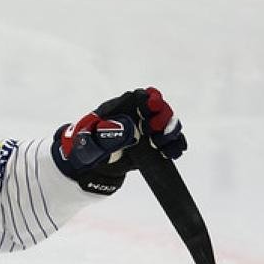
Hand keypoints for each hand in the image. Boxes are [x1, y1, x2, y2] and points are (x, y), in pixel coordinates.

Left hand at [53, 87, 186, 194]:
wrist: (94, 166)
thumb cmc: (89, 146)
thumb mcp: (91, 139)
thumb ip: (106, 133)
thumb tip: (126, 128)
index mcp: (122, 108)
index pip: (141, 97)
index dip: (150, 100)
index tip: (151, 108)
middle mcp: (139, 116)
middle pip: (161, 109)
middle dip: (163, 118)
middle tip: (155, 131)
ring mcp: (148, 130)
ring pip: (169, 125)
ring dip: (170, 133)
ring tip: (164, 147)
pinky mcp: (155, 145)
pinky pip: (170, 142)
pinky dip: (175, 146)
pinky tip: (173, 153)